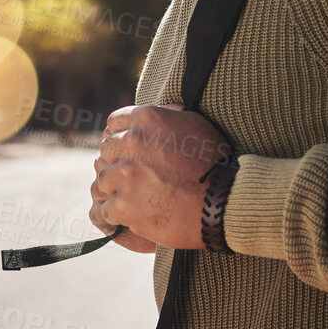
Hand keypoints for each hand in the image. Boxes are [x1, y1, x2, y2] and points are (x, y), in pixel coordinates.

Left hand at [90, 103, 231, 251]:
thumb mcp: (194, 124)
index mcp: (147, 119)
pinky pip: (104, 210)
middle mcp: (132, 143)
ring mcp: (126, 175)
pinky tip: (123, 217)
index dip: (120, 138)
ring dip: (113, 190)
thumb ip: (168, 116)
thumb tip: (158, 111)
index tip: (126, 151)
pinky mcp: (125, 205)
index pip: (114, 124)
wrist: (226, 201)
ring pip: (101, 181)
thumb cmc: (215, 162)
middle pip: (106, 151)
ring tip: (127, 198)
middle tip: (129, 177)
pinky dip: (113, 215)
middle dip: (116, 163)